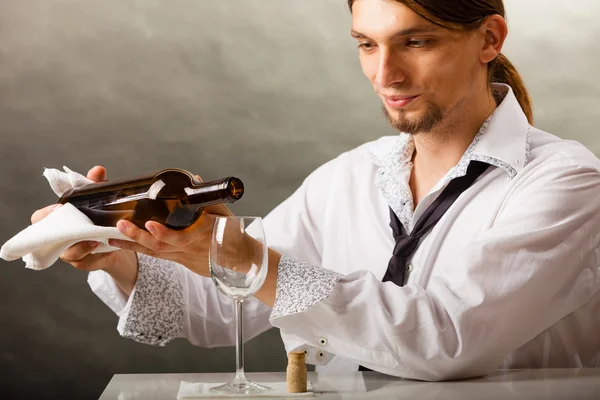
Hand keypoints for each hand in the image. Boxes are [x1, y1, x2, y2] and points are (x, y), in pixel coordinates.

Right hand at [30, 166, 137, 293]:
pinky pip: (85, 261)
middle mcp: (60, 238)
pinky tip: (105, 246)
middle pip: (50, 239)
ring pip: (69, 253)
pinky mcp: (83, 263)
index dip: (45, 215)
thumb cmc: (98, 217)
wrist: (115, 240)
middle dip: (65, 232)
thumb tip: (98, 170)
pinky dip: (95, 254)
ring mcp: (69, 252)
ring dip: (82, 245)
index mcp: (58, 222)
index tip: (59, 208)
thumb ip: (95, 185)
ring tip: (96, 239)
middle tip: (81, 226)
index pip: (39, 219)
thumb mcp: (97, 200)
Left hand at [107, 173, 234, 276]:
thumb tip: (194, 178)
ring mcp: (183, 254)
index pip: (183, 235)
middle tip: (122, 225)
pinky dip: (137, 250)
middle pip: (162, 245)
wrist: (238, 258)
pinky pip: (155, 256)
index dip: (164, 232)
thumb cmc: (231, 233)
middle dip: (140, 237)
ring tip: (112, 236)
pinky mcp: (178, 260)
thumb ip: (208, 198)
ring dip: (133, 245)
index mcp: (203, 232)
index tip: (149, 224)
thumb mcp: (224, 213)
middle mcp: (190, 245)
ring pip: (156, 252)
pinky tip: (120, 244)